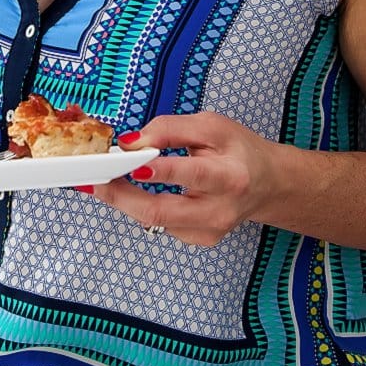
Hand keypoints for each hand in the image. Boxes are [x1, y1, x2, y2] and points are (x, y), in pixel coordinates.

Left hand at [90, 112, 275, 247]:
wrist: (267, 183)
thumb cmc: (238, 151)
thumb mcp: (211, 126)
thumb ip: (171, 129)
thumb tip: (132, 141)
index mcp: (230, 174)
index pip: (190, 173)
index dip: (156, 169)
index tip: (127, 159)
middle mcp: (221, 209)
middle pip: (162, 211)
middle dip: (122, 196)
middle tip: (98, 180)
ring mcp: (210, 230)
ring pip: (155, 222)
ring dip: (125, 201)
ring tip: (107, 182)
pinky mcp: (200, 240)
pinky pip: (161, 225)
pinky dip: (143, 208)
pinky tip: (139, 193)